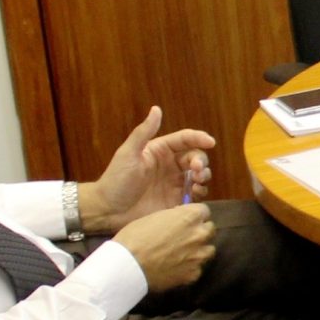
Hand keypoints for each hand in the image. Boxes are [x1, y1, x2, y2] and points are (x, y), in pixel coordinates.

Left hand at [83, 106, 213, 233]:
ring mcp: (174, 183)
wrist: (108, 211)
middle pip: (195, 157)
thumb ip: (144, 132)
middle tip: (198, 170)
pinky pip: (196, 194)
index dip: (199, 138)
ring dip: (204, 176)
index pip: (185, 140)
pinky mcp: (176, 201)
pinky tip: (195, 193)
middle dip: (201, 161)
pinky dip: (200, 192)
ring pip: (199, 175)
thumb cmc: (116, 180)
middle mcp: (170, 165)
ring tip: (198, 182)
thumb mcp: (128, 154)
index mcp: (160, 150)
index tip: (210, 142)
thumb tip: (157, 108)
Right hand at [115, 203, 215, 293]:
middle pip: (209, 229)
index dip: (193, 216)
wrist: (127, 266)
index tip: (184, 220)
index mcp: (190, 216)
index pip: (203, 211)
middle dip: (199, 231)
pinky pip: (197, 269)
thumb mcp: (154, 217)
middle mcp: (200, 234)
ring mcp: (199, 256)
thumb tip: (179, 221)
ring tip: (183, 254)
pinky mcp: (194, 274)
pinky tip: (176, 269)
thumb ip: (173, 218)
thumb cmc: (135, 237)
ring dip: (198, 250)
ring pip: (208, 250)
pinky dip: (189, 268)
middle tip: (184, 237)